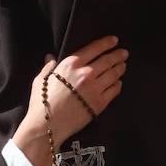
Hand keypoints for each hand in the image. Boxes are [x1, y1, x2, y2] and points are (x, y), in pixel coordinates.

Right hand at [12, 36, 126, 165]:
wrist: (48, 125)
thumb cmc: (41, 101)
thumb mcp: (41, 79)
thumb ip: (48, 67)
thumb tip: (50, 58)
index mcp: (71, 64)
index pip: (94, 48)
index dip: (106, 43)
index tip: (114, 40)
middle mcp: (86, 73)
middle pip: (108, 60)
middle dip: (118, 55)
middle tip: (124, 53)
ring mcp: (95, 88)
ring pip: (114, 74)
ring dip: (120, 69)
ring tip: (123, 66)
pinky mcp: (100, 103)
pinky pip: (114, 90)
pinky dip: (118, 85)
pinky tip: (118, 83)